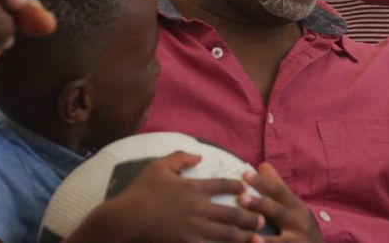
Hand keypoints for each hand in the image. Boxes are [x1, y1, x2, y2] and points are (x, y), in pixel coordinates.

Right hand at [80, 151, 264, 241]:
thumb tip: (199, 154)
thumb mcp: (159, 167)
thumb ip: (180, 157)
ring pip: (226, 234)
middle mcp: (199, 208)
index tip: (247, 188)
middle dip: (250, 216)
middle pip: (232, 213)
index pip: (224, 185)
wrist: (126, 218)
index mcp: (194, 188)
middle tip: (263, 219)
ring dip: (243, 235)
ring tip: (256, 238)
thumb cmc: (140, 192)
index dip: (238, 186)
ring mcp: (194, 228)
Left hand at [241, 163, 322, 242]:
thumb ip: (278, 187)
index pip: (279, 191)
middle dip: (260, 205)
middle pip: (278, 212)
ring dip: (266, 241)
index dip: (262, 182)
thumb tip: (262, 165)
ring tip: (252, 239)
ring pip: (281, 242)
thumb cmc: (301, 226)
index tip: (245, 174)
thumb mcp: (294, 206)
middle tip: (241, 198)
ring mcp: (298, 242)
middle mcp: (299, 223)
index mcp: (297, 207)